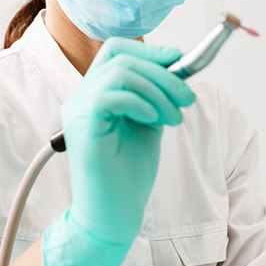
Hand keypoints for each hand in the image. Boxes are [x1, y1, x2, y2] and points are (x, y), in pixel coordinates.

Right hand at [42, 38, 194, 265]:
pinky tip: (154, 121)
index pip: (117, 51)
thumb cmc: (130, 172)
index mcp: (96, 93)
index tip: (178, 61)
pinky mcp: (82, 125)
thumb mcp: (150, 120)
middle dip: (163, 73)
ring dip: (158, 91)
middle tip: (187, 97)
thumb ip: (155, 93)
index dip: (150, 51)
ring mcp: (78, 109)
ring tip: (174, 117)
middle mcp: (81, 96)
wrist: (114, 214)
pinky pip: (112, 95)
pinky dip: (142, 103)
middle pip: (122, 58)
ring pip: (121, 72)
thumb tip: (174, 65)